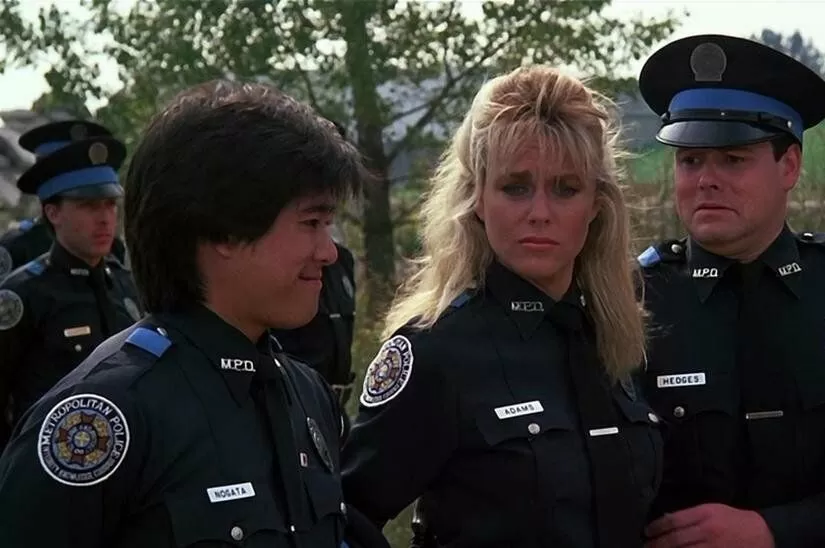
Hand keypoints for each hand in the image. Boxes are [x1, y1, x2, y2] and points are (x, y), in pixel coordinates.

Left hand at [643, 503, 774, 547]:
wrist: (762, 533)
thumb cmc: (733, 520)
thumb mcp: (712, 509)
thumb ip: (690, 516)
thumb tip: (666, 522)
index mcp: (705, 514)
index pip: (674, 521)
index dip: (657, 527)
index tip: (647, 531)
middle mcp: (708, 531)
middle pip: (676, 540)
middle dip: (657, 544)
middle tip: (646, 546)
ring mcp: (714, 547)